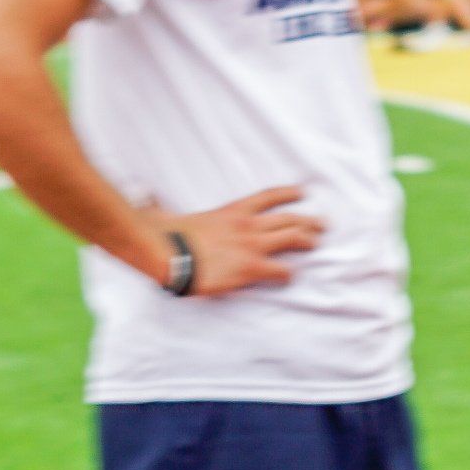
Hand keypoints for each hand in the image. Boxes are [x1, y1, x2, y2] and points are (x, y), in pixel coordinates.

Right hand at [147, 186, 324, 296]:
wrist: (169, 254)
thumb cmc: (165, 235)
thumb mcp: (167, 214)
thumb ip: (163, 209)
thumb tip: (146, 202)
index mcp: (232, 211)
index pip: (268, 196)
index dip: (289, 193)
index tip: (303, 192)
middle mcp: (248, 225)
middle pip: (289, 219)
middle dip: (309, 221)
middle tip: (323, 225)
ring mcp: (253, 246)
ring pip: (293, 239)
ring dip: (309, 241)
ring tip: (317, 244)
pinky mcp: (252, 268)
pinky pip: (281, 271)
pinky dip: (289, 274)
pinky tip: (291, 277)